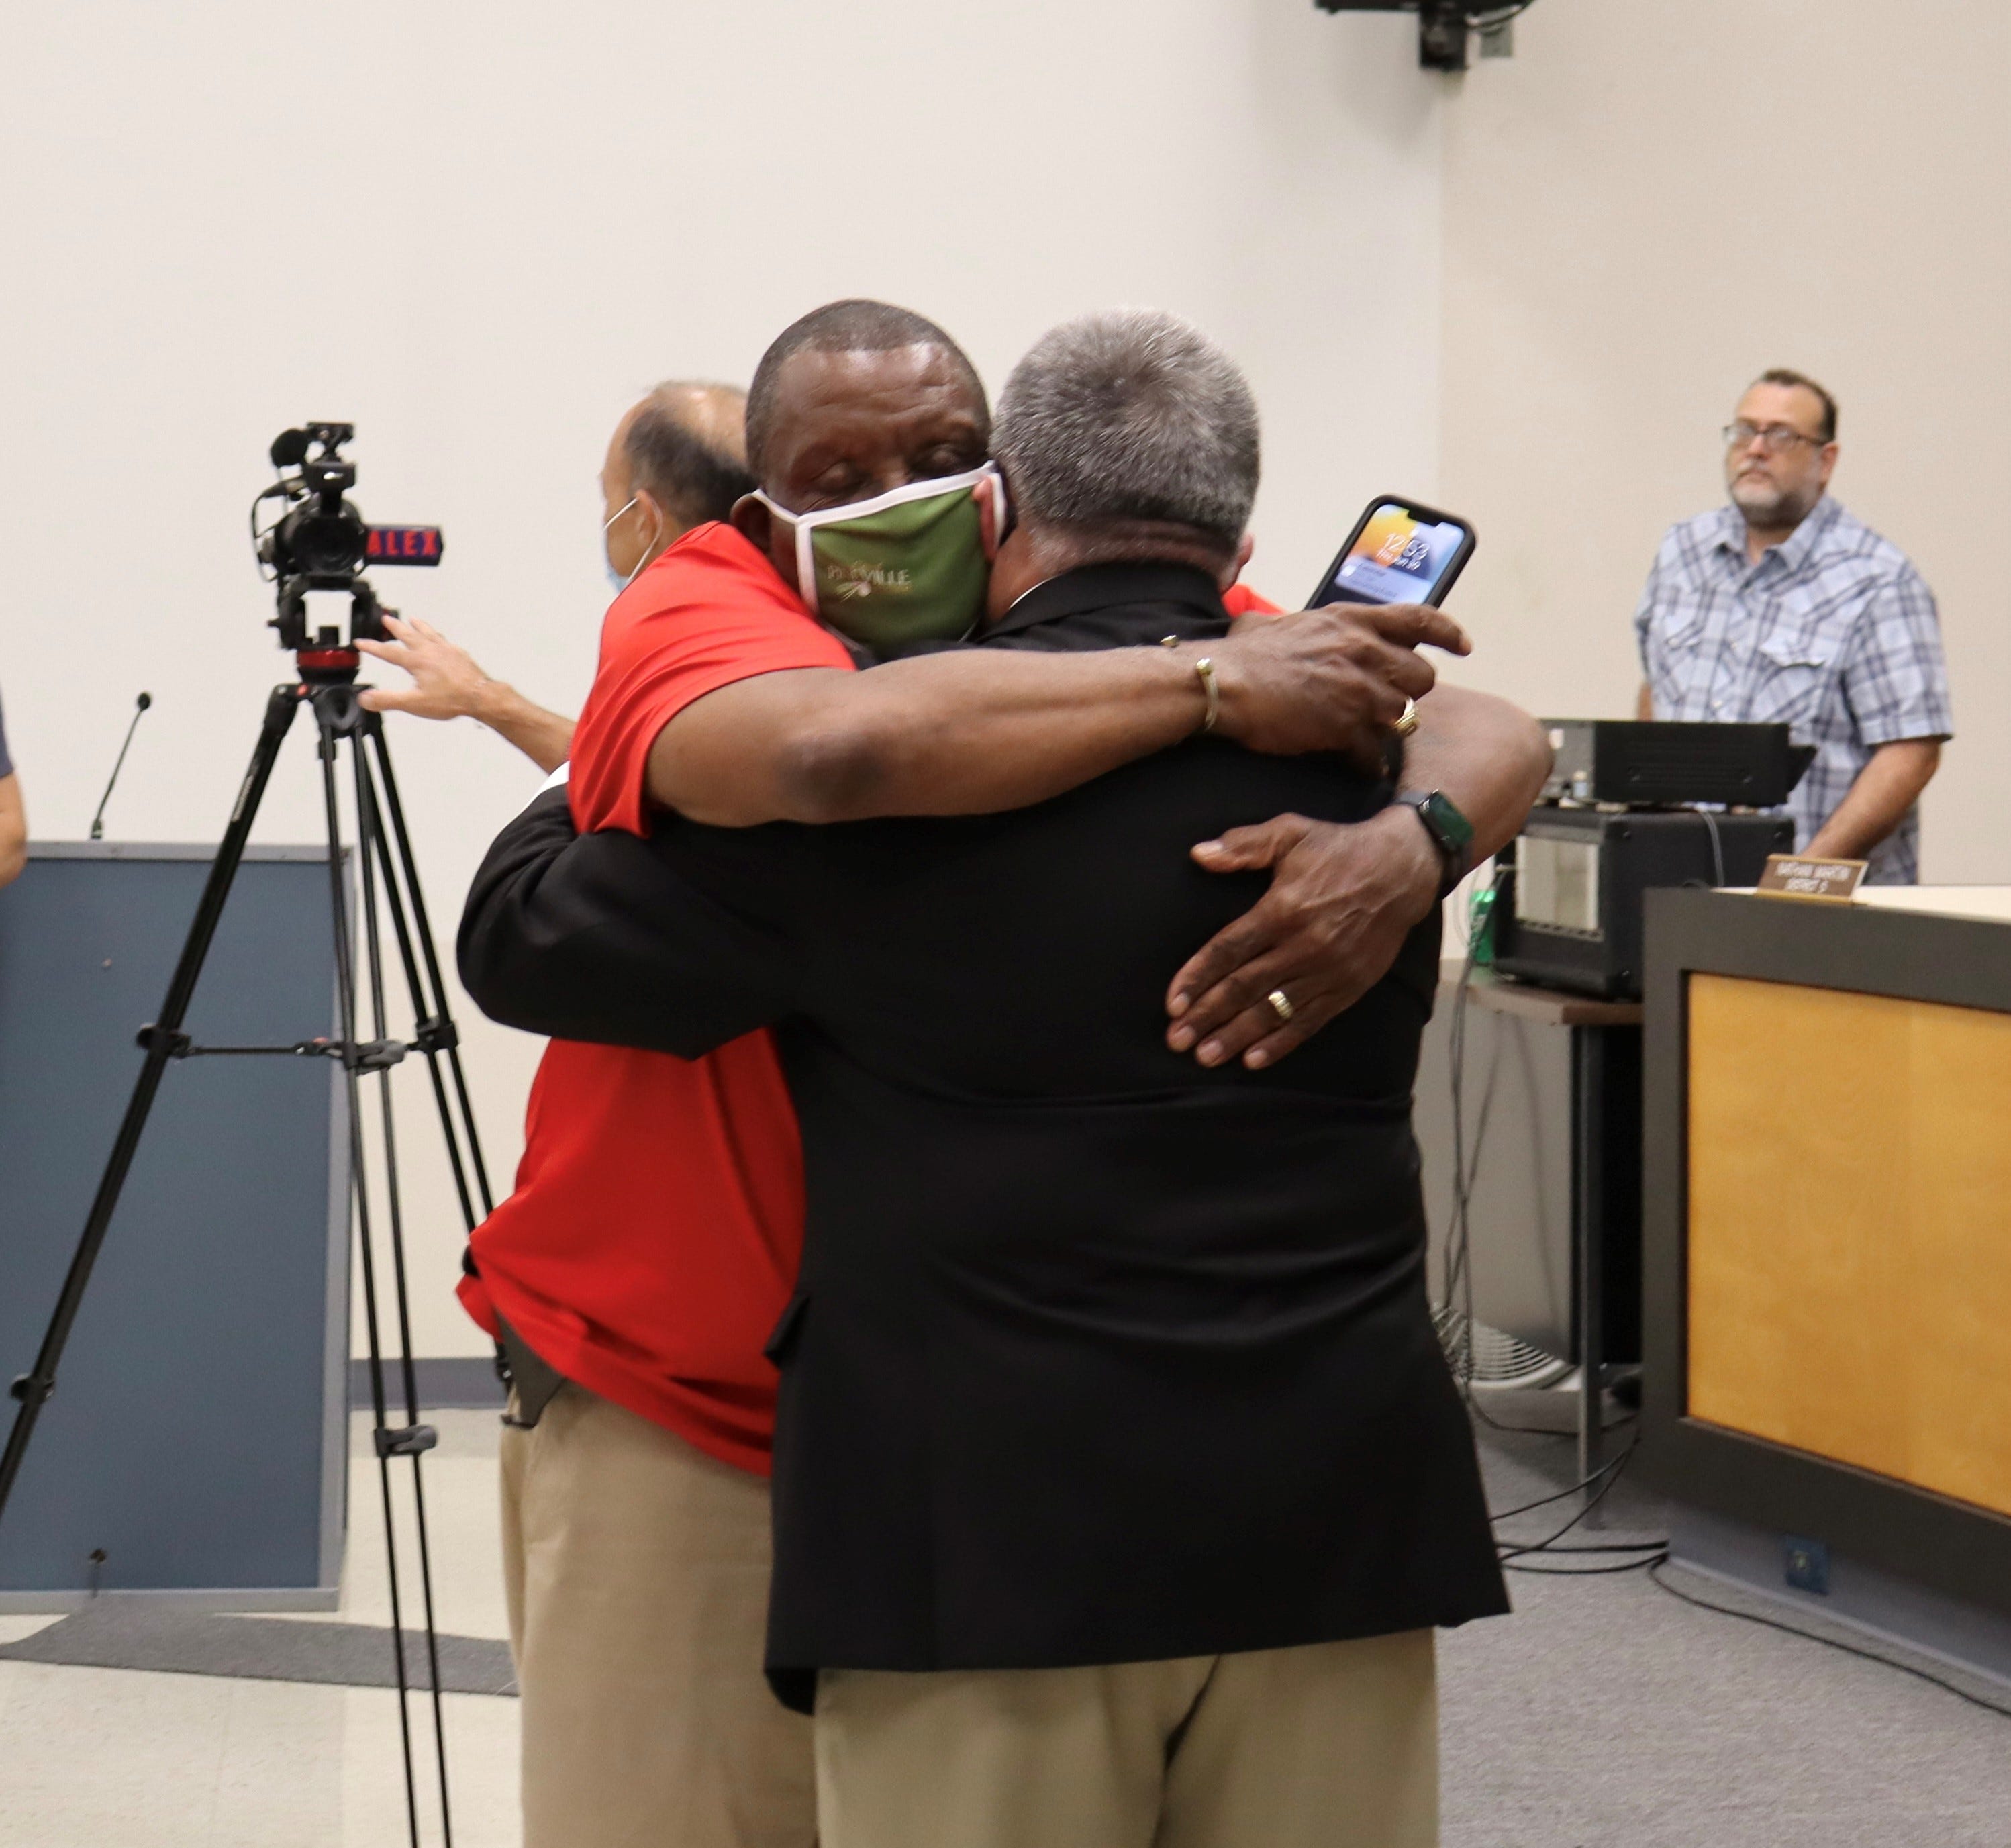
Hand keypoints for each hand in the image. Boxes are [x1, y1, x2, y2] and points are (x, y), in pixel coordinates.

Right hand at [356, 615, 497, 721]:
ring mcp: (446, 650)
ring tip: (413, 619)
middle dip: (394, 626)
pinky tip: (439, 638)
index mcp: (417, 661)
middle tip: (385, 618)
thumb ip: (388, 700)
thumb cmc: (453, 699)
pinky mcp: (459, 654)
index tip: (361, 642)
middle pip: (408, 634)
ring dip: (418, 625)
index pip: (388, 652)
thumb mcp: (415, 703)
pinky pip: (444, 640)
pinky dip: (437, 636)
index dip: (372, 647)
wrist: (480, 696)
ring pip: (428, 633)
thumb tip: (366, 698)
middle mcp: (430, 651)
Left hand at [1166, 806, 1439, 1068]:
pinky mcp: (1349, 987)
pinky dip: (1281, 1042)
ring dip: (1236, 1036)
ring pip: (1273, 1010)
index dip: (1197, 978)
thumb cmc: (1339, 849)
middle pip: (1244, 987)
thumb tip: (1199, 854)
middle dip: (1207, 1016)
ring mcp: (1327, 970)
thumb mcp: (1290, 832)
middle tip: (1176, 1040)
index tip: (1172, 1004)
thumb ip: (1244, 845)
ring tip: (1205, 1057)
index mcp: (1282, 909)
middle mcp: (1303, 945)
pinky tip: (1254, 1059)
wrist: (1403, 869)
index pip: (1228, 950)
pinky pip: (1309, 1021)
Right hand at [1206, 603, 1468, 768]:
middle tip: (1386, 702)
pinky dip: (1367, 763)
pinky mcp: (1345, 726)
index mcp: (1352, 621)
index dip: (1447, 633)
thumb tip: (1286, 626)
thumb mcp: (1279, 622)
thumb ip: (1304, 625)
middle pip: (1420, 676)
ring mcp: (1358, 689)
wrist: (1225, 684)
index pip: (1418, 619)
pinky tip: (1356, 766)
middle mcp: (1364, 650)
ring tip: (1364, 734)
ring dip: (1385, 727)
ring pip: (1400, 715)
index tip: (1463, 647)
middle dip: (1408, 693)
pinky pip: (1373, 752)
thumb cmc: (1244, 655)